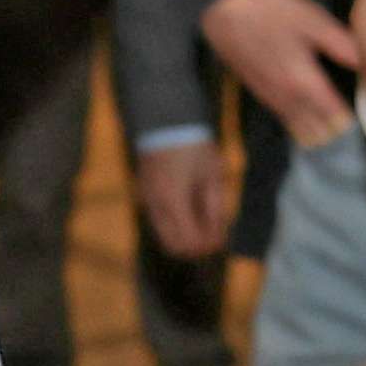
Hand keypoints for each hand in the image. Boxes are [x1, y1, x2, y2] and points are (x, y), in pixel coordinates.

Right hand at [134, 138, 236, 260]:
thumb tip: (217, 235)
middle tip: (214, 236)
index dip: (208, 246)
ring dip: (184, 235)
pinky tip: (192, 208)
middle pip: (173, 245)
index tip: (222, 240)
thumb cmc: (195, 145)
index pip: (189, 240)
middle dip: (195, 247)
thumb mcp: (212, 174)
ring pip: (164, 234)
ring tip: (205, 220)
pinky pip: (159, 219)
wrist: (166, 119)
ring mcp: (146, 198)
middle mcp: (155, 203)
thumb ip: (215, 208)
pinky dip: (175, 223)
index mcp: (174, 199)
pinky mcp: (144, 192)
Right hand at [202, 0, 361, 149]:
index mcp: (305, 82)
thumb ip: (342, 45)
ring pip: (302, 132)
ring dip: (320, 127)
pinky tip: (312, 108)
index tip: (362, 103)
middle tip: (352, 107)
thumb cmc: (272, 11)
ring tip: (334, 110)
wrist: (225, 11)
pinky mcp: (262, 96)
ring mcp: (272, 100)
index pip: (336, 118)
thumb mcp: (313, 21)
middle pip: (320, 133)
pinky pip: (287, 121)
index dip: (354, 114)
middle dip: (339, 126)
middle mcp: (288, 99)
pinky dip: (303, 122)